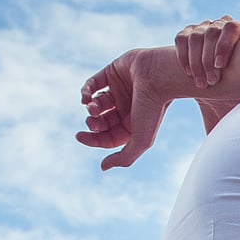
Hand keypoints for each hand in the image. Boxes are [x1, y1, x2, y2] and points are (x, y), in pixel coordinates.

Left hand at [77, 50, 170, 170]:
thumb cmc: (153, 109)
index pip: (108, 137)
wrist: (159, 77)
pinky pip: (94, 83)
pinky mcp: (113, 71)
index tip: (79, 136)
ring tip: (92, 107)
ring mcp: (120, 90)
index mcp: (133, 125)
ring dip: (91, 107)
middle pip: (102, 121)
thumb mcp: (141, 141)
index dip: (92, 139)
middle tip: (92, 121)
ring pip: (98, 102)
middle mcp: (127, 108)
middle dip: (93, 123)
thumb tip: (103, 167)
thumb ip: (124, 158)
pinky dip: (86, 90)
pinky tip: (85, 96)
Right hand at [175, 16, 239, 84]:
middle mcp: (222, 23)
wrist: (227, 87)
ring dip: (195, 61)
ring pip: (195, 37)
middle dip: (208, 59)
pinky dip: (183, 56)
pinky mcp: (188, 34)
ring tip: (202, 84)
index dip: (224, 46)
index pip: (230, 28)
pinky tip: (189, 74)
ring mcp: (204, 27)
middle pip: (211, 33)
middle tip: (212, 82)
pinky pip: (182, 39)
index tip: (221, 67)